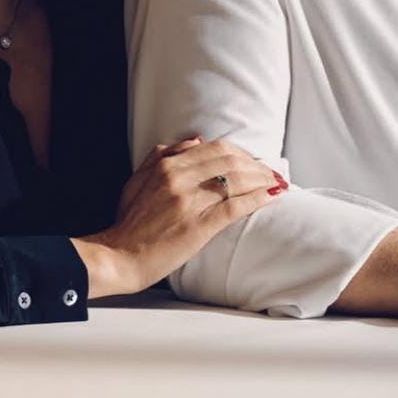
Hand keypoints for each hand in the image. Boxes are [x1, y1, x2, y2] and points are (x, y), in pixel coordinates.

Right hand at [74, 138, 286, 297]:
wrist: (118, 257)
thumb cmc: (128, 222)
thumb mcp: (138, 179)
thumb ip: (162, 155)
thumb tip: (196, 140)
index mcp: (166, 165)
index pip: (214, 148)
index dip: (240, 153)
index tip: (253, 161)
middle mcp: (179, 177)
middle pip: (230, 160)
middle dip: (256, 164)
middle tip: (272, 172)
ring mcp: (189, 201)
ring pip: (236, 180)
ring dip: (263, 179)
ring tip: (278, 183)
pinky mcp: (199, 226)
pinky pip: (235, 205)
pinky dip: (258, 198)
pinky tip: (272, 197)